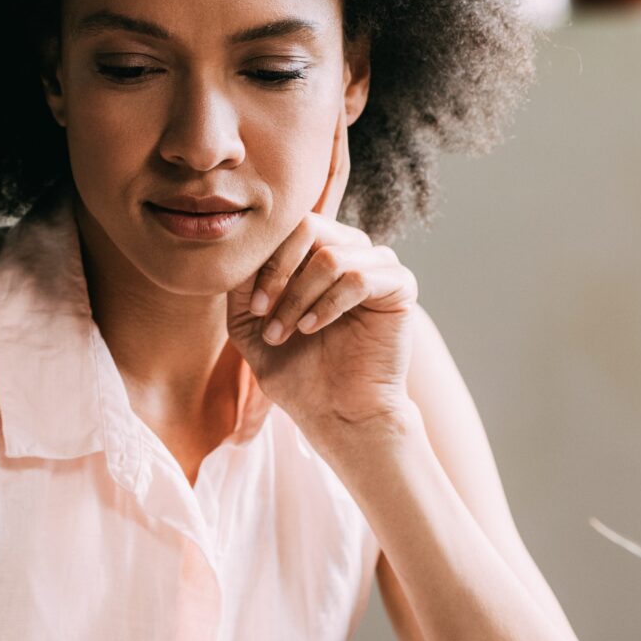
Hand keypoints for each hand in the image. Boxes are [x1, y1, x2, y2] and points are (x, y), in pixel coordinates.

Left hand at [228, 120, 418, 435]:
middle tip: (267, 314)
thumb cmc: (297, 372)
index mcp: (316, 254)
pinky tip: (314, 328)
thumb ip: (243, 286)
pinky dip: (330, 303)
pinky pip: (361, 275)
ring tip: (288, 332)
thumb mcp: (250, 326)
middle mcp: (349, 251)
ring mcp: (377, 266)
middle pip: (310, 226)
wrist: (336, 413)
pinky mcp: (399, 288)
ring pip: (331, 255)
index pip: (289, 226)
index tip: (256, 305)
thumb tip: (240, 251)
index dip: (267, 259)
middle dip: (280, 271)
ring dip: (300, 297)